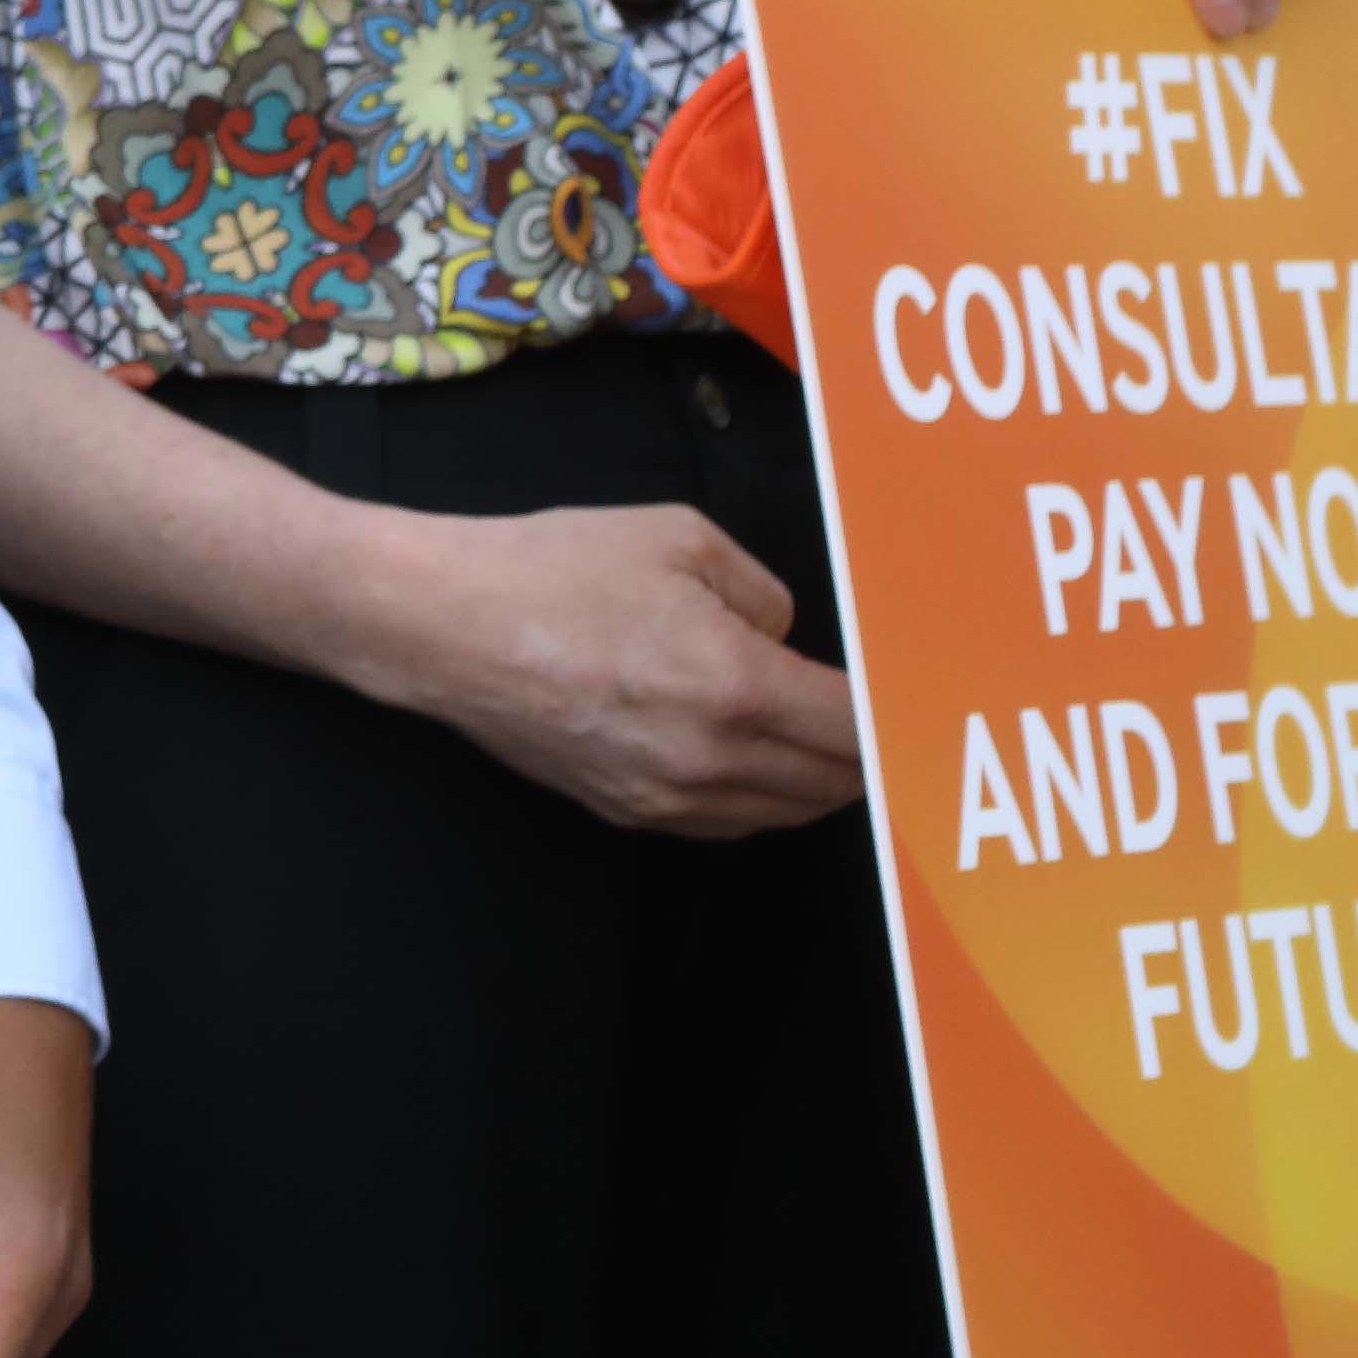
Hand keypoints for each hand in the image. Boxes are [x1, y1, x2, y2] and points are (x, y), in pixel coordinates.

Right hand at [357, 500, 860, 834]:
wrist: (442, 627)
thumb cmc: (553, 568)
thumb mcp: (680, 537)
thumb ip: (762, 593)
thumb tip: (782, 641)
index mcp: (736, 686)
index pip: (859, 731)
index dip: (898, 719)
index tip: (915, 700)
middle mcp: (710, 760)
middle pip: (835, 786)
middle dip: (869, 754)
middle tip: (883, 719)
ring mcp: (667, 797)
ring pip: (785, 812)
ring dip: (819, 780)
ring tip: (828, 739)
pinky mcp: (628, 811)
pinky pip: (728, 821)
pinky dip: (762, 795)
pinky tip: (755, 755)